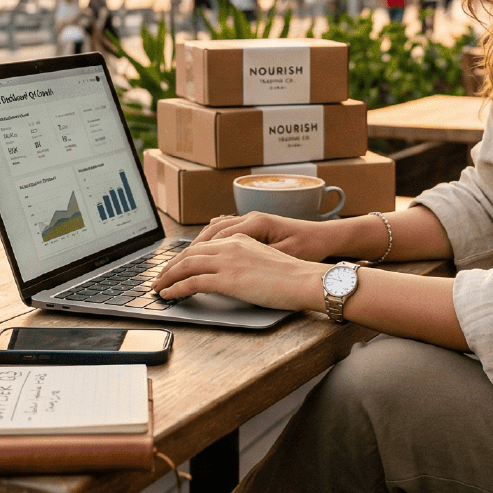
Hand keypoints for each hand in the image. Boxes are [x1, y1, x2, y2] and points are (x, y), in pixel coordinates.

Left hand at [151, 235, 324, 311]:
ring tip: (158, 287)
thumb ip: (245, 260)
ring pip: (186, 265)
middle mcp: (230, 245)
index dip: (183, 256)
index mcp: (239, 238)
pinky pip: (193, 282)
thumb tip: (233, 273)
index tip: (174, 266)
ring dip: (168, 277)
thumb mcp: (264, 259)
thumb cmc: (292, 275)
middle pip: (189, 253)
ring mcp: (228, 261)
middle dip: (170, 266)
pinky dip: (176, 288)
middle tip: (159, 277)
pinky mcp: (228, 279)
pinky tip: (169, 295)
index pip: (202, 245)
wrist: (305, 280)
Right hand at [190, 212, 355, 261]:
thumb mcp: (282, 256)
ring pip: (214, 233)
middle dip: (186, 255)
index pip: (214, 240)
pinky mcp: (254, 230)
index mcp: (255, 223)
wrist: (326, 239)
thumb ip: (254, 259)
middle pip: (208, 235)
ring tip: (177, 264)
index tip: (175, 273)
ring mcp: (251, 223)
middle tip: (167, 272)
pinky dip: (210, 242)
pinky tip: (201, 250)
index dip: (191, 258)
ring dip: (195, 248)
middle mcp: (249, 219)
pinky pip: (225, 232)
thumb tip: (228, 266)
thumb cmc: (309, 246)